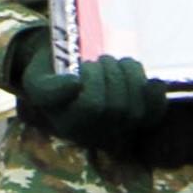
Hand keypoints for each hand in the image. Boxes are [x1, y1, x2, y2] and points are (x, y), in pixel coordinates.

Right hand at [4, 27, 166, 149]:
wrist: (66, 71)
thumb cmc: (52, 73)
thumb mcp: (37, 79)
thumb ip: (50, 89)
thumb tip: (75, 86)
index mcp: (68, 124)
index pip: (92, 105)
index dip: (94, 81)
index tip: (84, 65)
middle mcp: (93, 133)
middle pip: (116, 107)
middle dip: (111, 74)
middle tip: (100, 59)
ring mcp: (117, 129)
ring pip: (134, 109)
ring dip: (130, 77)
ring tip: (117, 62)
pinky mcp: (136, 121)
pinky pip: (152, 115)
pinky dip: (155, 96)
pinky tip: (150, 81)